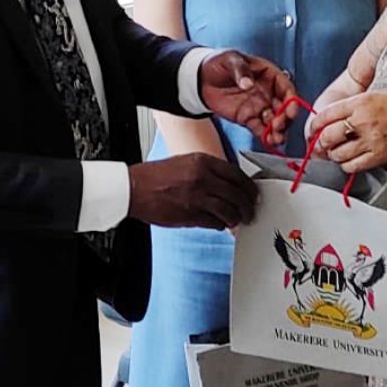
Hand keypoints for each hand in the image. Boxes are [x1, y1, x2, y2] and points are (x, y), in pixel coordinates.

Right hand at [128, 153, 259, 229]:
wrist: (134, 189)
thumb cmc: (156, 176)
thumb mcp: (185, 163)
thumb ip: (207, 171)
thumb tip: (228, 184)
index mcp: (202, 161)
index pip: (237, 174)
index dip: (248, 187)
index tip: (252, 193)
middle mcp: (202, 177)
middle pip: (237, 194)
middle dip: (247, 205)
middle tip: (250, 211)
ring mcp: (197, 197)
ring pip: (229, 210)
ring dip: (236, 218)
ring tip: (236, 220)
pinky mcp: (190, 215)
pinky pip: (215, 222)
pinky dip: (221, 225)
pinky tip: (219, 223)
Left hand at [199, 51, 296, 146]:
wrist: (201, 78)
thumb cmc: (219, 63)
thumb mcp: (230, 59)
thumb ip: (241, 70)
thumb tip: (248, 84)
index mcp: (269, 75)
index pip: (286, 88)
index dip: (291, 99)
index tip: (291, 109)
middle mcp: (267, 93)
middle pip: (283, 108)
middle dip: (285, 118)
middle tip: (279, 124)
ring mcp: (259, 107)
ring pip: (274, 121)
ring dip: (279, 131)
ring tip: (277, 138)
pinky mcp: (248, 119)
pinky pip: (260, 129)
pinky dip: (266, 136)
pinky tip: (269, 142)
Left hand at [308, 92, 386, 171]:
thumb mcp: (374, 95)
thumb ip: (352, 106)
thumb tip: (330, 119)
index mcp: (360, 102)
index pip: (326, 114)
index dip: (314, 125)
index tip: (313, 130)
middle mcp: (363, 121)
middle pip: (328, 136)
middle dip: (320, 142)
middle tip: (319, 144)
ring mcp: (371, 140)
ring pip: (338, 153)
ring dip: (332, 155)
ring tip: (336, 152)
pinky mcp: (379, 156)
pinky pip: (353, 166)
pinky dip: (346, 165)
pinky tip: (349, 161)